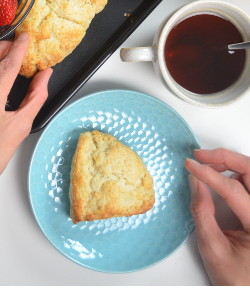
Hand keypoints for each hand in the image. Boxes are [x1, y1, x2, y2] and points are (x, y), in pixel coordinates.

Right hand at [185, 148, 249, 285]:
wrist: (246, 290)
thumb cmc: (234, 277)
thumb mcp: (213, 248)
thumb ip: (202, 213)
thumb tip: (195, 181)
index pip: (233, 190)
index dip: (209, 174)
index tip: (190, 165)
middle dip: (225, 158)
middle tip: (201, 156)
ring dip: (230, 164)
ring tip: (207, 167)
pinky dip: (234, 174)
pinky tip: (219, 177)